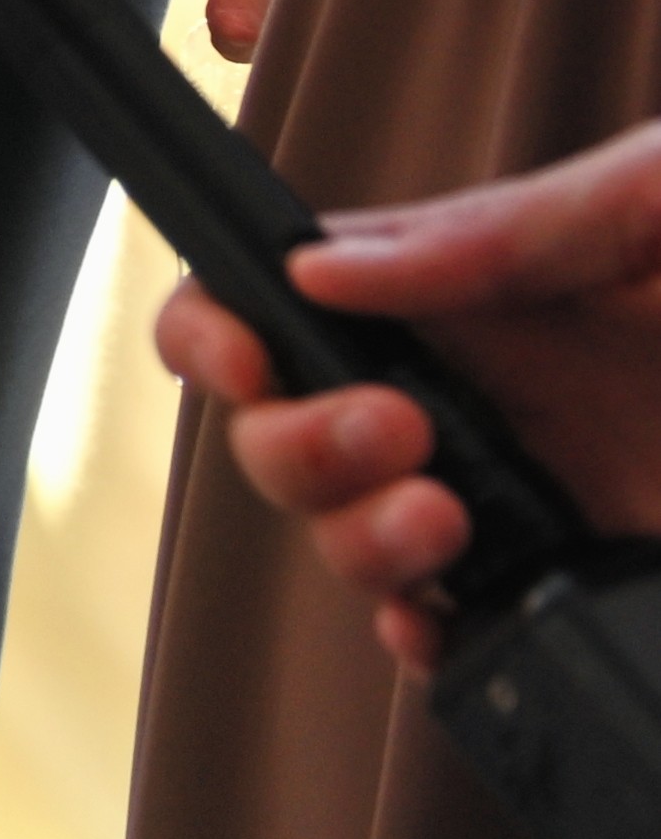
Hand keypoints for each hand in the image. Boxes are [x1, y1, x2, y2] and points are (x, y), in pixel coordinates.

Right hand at [158, 119, 660, 662]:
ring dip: (357, 541)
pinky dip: (428, 639)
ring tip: (444, 516)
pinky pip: (464, 634)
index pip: (275, 300)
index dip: (220, 330)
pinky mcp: (595, 579)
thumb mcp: (655, 199)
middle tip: (401, 435)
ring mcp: (531, 492)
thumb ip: (500, 233)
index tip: (251, 350)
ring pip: (353, 538)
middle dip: (298, 448)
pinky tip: (450, 614)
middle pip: (285, 437)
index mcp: (464, 286)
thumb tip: (327, 270)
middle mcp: (475, 393)